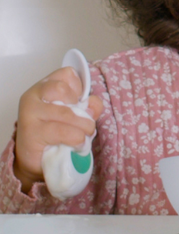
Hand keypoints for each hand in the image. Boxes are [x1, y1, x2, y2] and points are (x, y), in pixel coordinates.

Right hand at [13, 66, 102, 190]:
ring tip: (84, 135)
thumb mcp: (77, 114)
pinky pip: (63, 132)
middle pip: (63, 89)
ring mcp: (29, 114)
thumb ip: (90, 105)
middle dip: (81, 108)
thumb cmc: (57, 133)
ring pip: (66, 113)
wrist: (36, 160)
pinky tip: (77, 144)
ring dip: (84, 127)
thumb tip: (93, 105)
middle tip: (82, 122)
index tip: (78, 103)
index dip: (79, 88)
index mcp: (43, 87)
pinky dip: (77, 139)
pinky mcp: (31, 133)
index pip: (67, 74)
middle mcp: (32, 97)